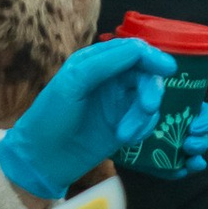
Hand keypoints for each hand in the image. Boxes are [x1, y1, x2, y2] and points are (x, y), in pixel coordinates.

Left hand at [0, 37, 207, 200]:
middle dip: (150, 91)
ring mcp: (119, 104)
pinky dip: (143, 129)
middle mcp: (111, 79)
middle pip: (147, 75)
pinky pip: (147, 122)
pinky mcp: (125, 126)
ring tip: (124, 134)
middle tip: (146, 107)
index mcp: (97, 62)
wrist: (41, 160)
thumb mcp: (73, 82)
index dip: (152, 57)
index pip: (133, 51)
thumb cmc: (50, 116)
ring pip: (150, 99)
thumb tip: (141, 48)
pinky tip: (125, 140)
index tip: (167, 69)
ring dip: (143, 116)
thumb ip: (106, 62)